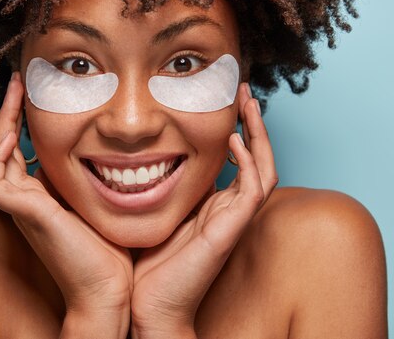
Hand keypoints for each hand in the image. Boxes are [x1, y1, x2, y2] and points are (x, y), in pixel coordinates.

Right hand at [0, 72, 132, 337]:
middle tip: (11, 81)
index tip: (24, 95)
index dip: (16, 124)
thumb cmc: (108, 248)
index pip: (17, 153)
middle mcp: (24, 200)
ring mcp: (18, 207)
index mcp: (39, 197)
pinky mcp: (20, 213)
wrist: (108, 287)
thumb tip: (102, 148)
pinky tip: (7, 127)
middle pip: (0, 148)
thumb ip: (87, 178)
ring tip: (7, 90)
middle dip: (3, 114)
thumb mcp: (95, 200)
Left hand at [130, 83, 277, 337]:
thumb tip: (130, 150)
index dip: (234, 125)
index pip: (234, 157)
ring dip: (259, 133)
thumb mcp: (148, 208)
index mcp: (210, 203)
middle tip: (243, 89)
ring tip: (249, 102)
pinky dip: (248, 162)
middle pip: (255, 156)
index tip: (220, 96)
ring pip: (263, 167)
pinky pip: (253, 190)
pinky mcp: (231, 230)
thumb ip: (152, 183)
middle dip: (252, 121)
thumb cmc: (144, 261)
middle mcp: (226, 207)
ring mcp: (231, 218)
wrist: (147, 305)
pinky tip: (234, 140)